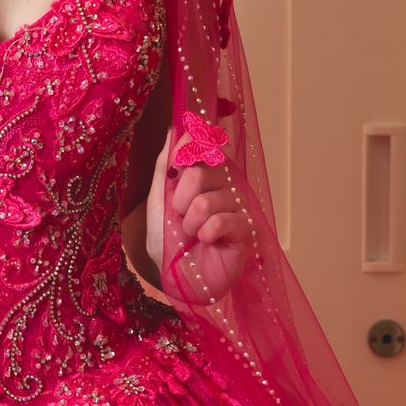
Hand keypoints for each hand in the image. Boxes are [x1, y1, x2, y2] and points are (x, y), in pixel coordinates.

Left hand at [146, 125, 252, 301]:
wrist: (175, 275)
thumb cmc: (167, 237)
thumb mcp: (159, 197)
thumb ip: (167, 163)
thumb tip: (176, 129)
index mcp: (204, 172)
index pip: (202, 144)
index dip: (188, 150)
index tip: (177, 167)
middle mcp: (224, 184)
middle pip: (199, 173)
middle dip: (180, 201)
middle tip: (181, 216)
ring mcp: (238, 205)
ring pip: (207, 202)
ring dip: (191, 224)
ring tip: (194, 234)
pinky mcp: (247, 229)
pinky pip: (223, 221)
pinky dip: (207, 234)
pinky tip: (208, 242)